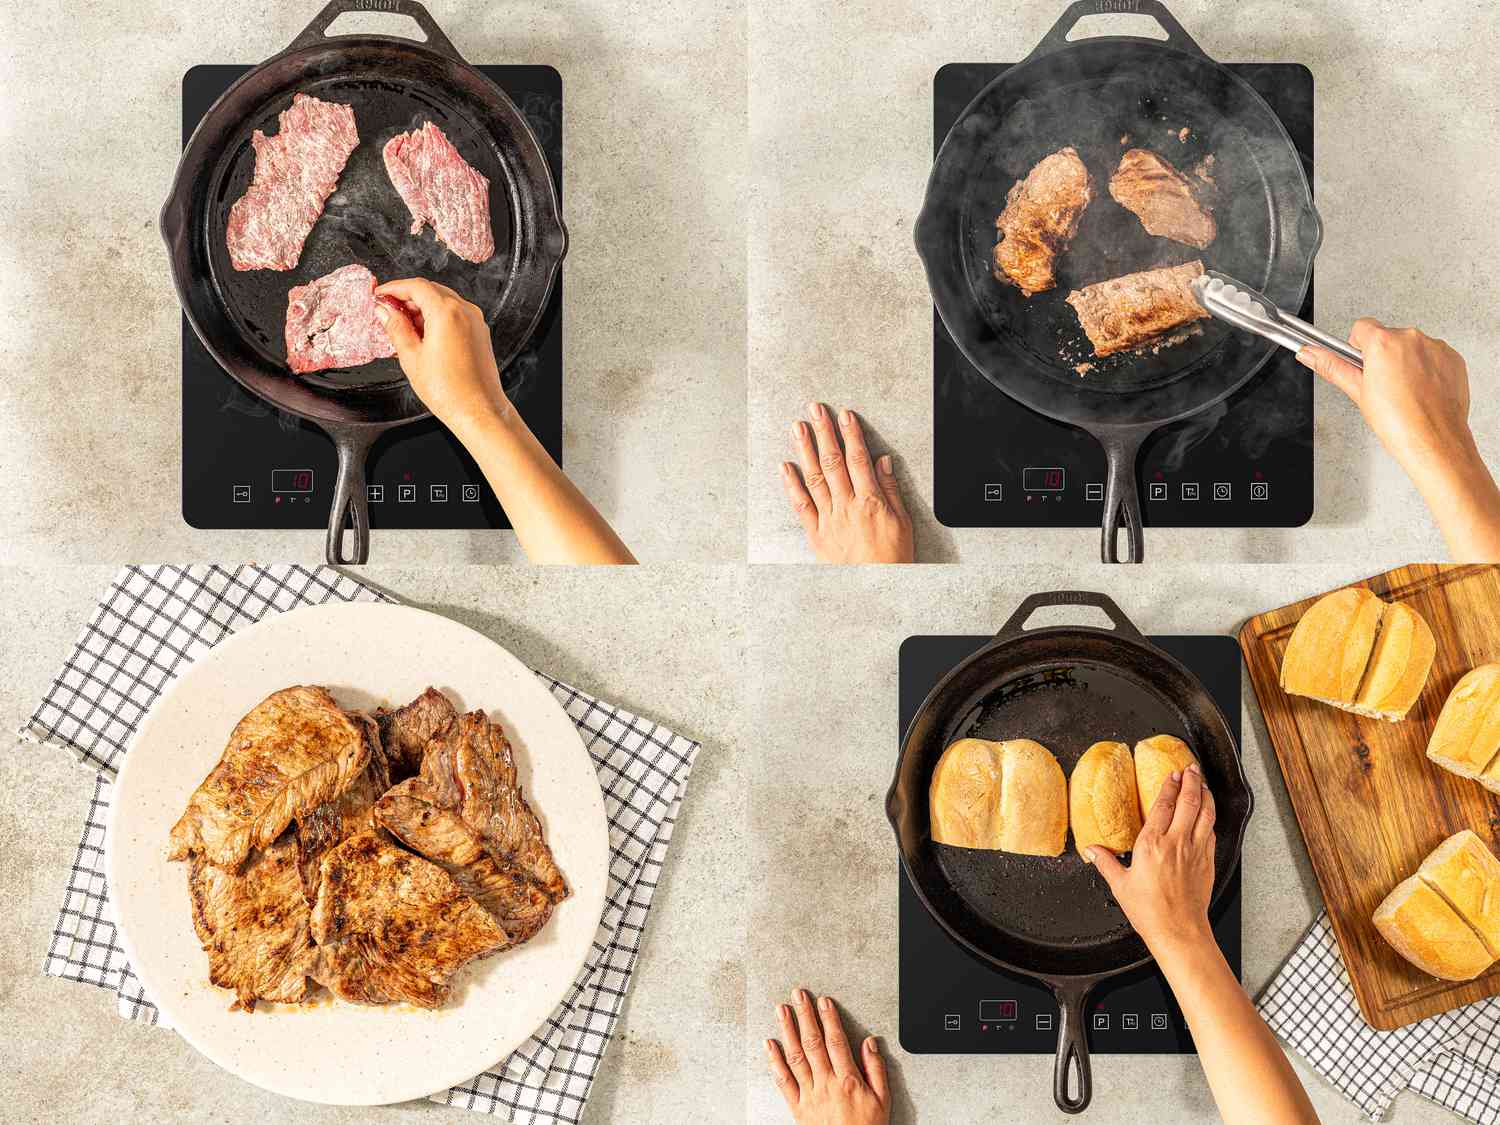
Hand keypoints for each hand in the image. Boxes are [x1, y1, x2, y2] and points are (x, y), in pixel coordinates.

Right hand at [374, 278, 511, 437]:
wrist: (478, 411)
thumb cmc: (448, 391)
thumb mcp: (411, 357)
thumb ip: (396, 328)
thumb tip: (384, 311)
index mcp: (447, 312)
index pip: (416, 286)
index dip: (394, 287)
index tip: (380, 294)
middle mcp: (465, 311)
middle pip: (431, 290)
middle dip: (407, 297)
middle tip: (387, 311)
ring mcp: (475, 322)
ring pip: (444, 302)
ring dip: (422, 308)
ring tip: (402, 327)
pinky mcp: (480, 333)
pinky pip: (455, 315)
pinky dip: (437, 318)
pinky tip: (422, 335)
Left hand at [766, 990, 889, 1124]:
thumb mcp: (883, 1101)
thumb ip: (876, 1070)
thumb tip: (870, 1043)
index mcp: (848, 1080)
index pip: (836, 1041)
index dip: (828, 1018)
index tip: (823, 1001)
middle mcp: (826, 1084)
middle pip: (813, 1042)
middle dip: (805, 1016)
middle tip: (798, 995)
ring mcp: (809, 1095)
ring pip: (796, 1057)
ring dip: (787, 1031)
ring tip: (781, 1010)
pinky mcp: (797, 1108)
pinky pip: (784, 1082)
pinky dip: (775, 1062)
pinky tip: (769, 1045)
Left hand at [781, 404, 913, 563]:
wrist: (874, 588)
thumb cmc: (892, 558)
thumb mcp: (902, 522)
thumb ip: (890, 490)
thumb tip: (882, 462)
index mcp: (870, 501)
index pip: (858, 459)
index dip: (850, 434)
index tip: (844, 416)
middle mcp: (846, 506)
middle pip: (833, 462)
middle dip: (824, 433)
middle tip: (815, 410)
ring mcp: (828, 519)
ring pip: (815, 478)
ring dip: (805, 450)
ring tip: (797, 428)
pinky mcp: (816, 534)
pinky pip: (801, 505)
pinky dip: (792, 485)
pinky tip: (785, 467)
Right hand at [1087, 766, 1215, 955]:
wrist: (1179, 931)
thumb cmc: (1150, 912)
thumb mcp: (1120, 885)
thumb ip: (1106, 863)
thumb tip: (1092, 850)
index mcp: (1152, 844)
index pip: (1163, 805)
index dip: (1168, 786)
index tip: (1171, 775)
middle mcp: (1176, 843)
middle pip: (1189, 802)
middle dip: (1191, 781)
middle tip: (1190, 769)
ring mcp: (1195, 851)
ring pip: (1206, 813)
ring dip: (1206, 794)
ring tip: (1203, 783)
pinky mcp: (1207, 861)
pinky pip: (1211, 831)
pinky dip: (1211, 817)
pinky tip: (1208, 814)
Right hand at [1298, 320, 1474, 474]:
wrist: (1434, 439)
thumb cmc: (1398, 421)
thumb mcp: (1358, 392)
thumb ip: (1332, 367)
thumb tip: (1310, 354)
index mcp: (1384, 344)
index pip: (1362, 327)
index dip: (1357, 347)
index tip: (1361, 363)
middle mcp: (1411, 339)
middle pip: (1388, 337)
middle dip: (1383, 356)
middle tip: (1382, 385)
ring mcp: (1435, 347)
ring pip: (1411, 347)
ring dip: (1405, 362)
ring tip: (1404, 391)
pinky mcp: (1452, 358)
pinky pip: (1433, 355)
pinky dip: (1426, 369)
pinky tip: (1421, 390)